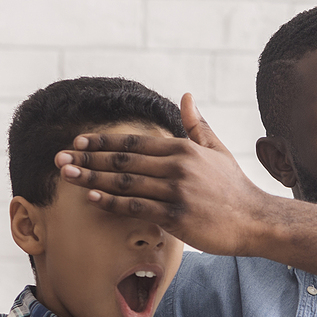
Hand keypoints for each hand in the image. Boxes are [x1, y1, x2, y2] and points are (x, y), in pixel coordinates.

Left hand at [55, 93, 275, 257]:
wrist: (256, 220)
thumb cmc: (234, 187)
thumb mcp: (217, 151)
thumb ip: (197, 125)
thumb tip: (187, 96)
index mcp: (184, 148)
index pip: (134, 143)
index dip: (103, 143)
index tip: (78, 143)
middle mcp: (178, 166)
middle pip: (123, 161)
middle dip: (88, 159)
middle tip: (60, 159)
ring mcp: (177, 191)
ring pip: (125, 183)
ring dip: (92, 179)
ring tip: (67, 177)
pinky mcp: (177, 216)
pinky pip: (137, 207)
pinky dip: (112, 202)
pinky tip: (92, 199)